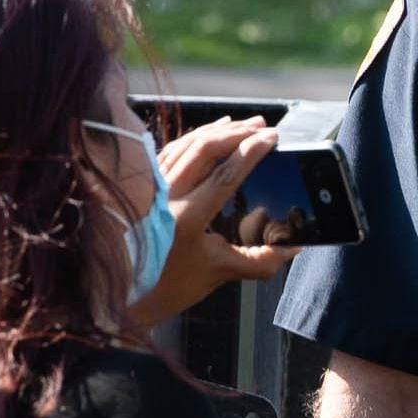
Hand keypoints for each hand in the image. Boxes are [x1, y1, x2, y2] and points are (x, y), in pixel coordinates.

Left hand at [131, 118, 298, 324]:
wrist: (124, 294)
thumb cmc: (169, 286)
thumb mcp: (220, 273)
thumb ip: (260, 261)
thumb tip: (292, 247)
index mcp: (187, 218)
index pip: (225, 174)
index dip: (251, 152)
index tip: (271, 138)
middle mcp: (166, 198)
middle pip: (204, 149)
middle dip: (237, 133)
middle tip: (262, 126)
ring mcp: (151, 189)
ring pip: (185, 145)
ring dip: (216, 130)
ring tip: (242, 124)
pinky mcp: (143, 187)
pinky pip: (169, 152)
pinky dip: (192, 138)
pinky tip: (208, 132)